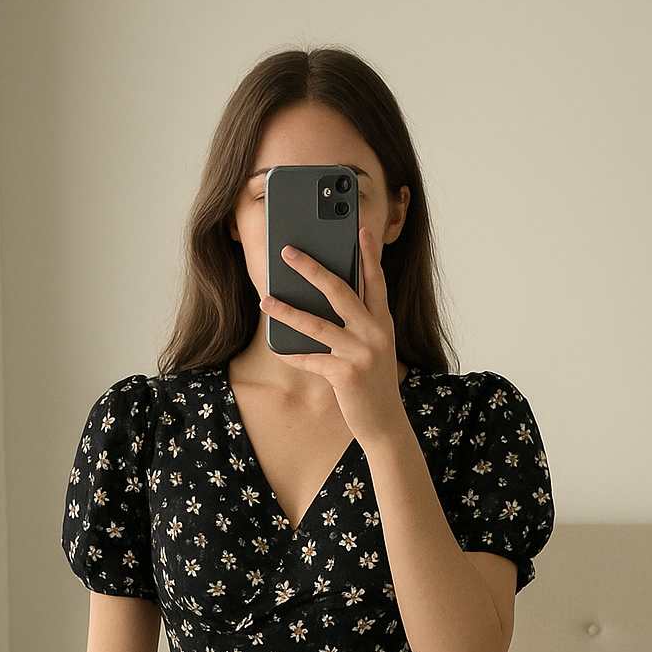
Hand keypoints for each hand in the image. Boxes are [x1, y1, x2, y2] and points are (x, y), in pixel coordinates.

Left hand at [260, 226, 409, 447]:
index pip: (375, 280)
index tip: (358, 228)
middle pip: (340, 291)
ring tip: (266, 299)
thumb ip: (356, 324)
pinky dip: (293, 354)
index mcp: (383, 322)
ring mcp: (362, 353)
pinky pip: (312, 359)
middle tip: (288, 252)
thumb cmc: (372, 382)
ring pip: (317, 324)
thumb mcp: (372, 348)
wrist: (385, 423)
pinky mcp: (347, 374)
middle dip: (312, 269)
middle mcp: (375, 333)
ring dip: (288, 311)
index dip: (367, 253)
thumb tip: (321, 301)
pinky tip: (277, 348)